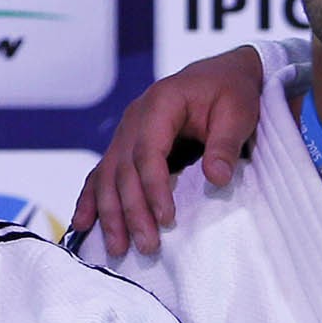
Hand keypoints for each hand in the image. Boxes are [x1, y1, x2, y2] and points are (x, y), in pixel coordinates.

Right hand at [70, 46, 267, 256]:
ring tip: (118, 248)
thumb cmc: (232, 91)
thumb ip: (226, 145)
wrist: (222, 75)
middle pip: (123, 170)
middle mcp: (134, 117)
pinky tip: (83, 224)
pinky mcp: (125, 145)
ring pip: (107, 176)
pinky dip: (91, 200)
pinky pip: (101, 174)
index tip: (167, 219)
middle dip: (131, 211)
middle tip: (147, 245)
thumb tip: (217, 178)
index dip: (154, 188)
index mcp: (161, 103)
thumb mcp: (238, 112)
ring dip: (110, 213)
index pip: (148, 152)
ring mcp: (125, 132)